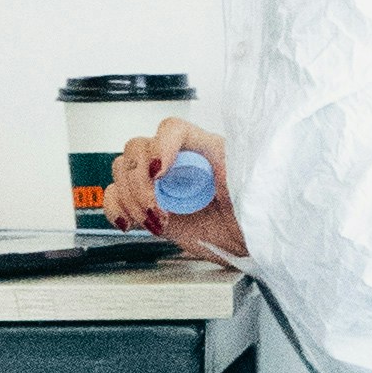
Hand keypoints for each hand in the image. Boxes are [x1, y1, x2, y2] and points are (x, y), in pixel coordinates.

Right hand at [109, 116, 247, 261]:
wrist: (250, 243)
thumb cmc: (256, 211)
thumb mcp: (250, 183)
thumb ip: (231, 168)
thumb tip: (214, 162)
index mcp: (204, 147)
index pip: (172, 129)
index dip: (161, 147)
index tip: (161, 174)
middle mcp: (178, 160)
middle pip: (138, 148)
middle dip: (141, 183)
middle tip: (159, 210)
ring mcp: (160, 183)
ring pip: (122, 170)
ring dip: (130, 198)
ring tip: (155, 221)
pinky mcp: (149, 207)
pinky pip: (115, 196)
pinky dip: (115, 208)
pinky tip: (131, 222)